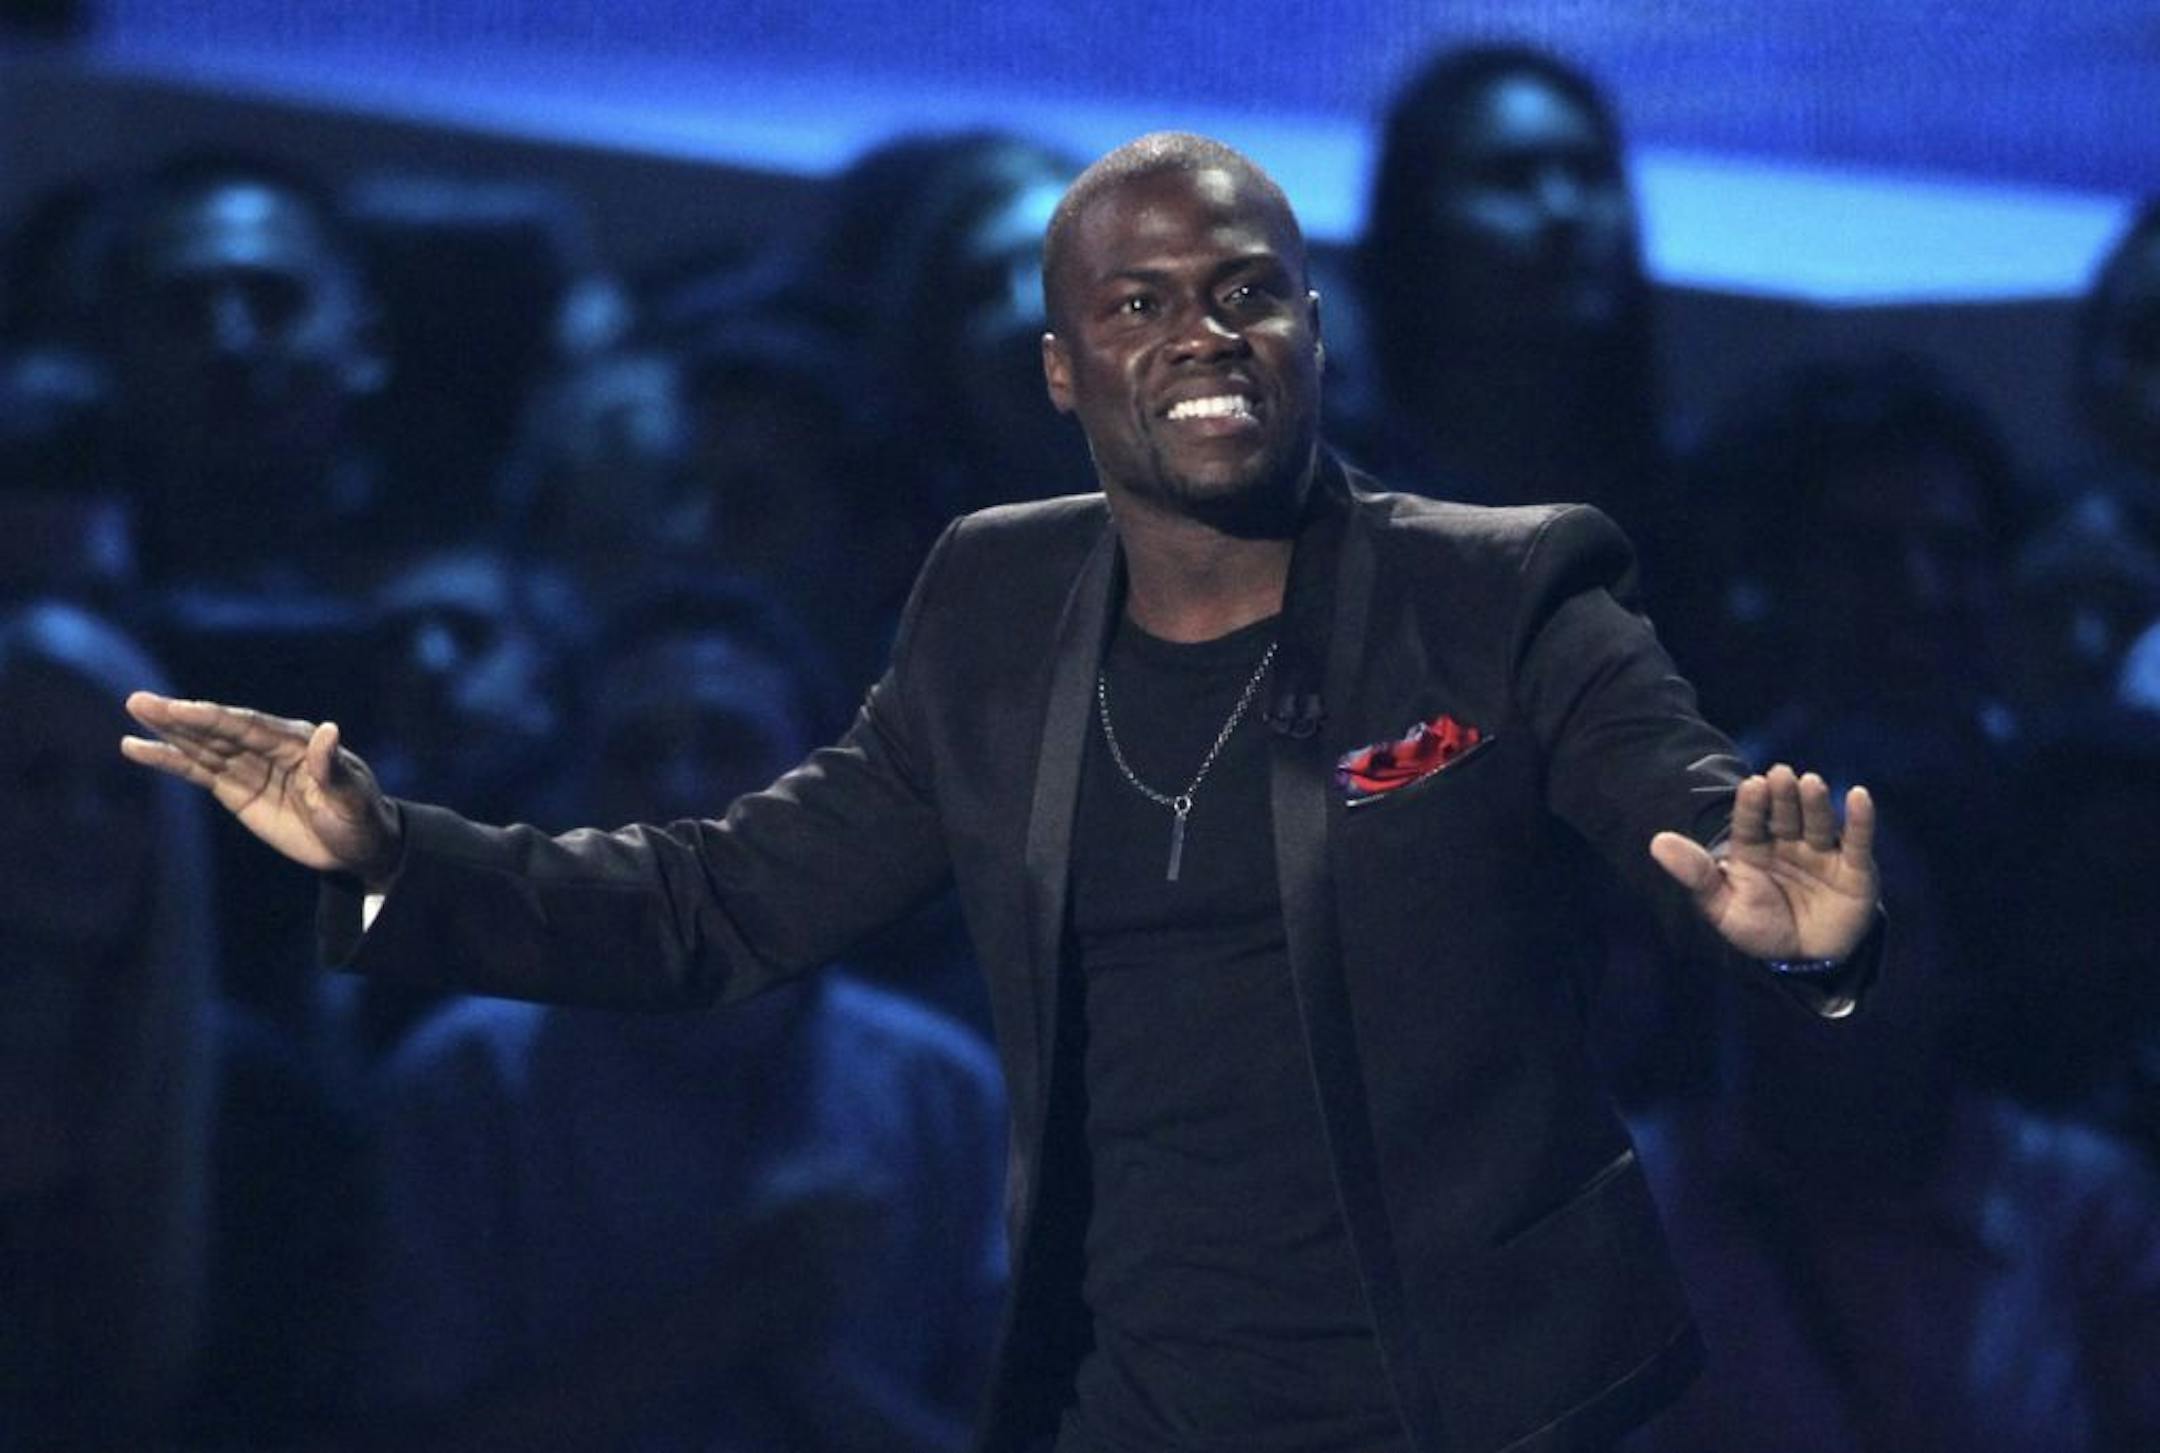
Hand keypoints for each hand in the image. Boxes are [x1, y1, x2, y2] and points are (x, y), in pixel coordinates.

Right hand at [121, 691, 402, 883]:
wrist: (359, 847)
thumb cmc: (362, 819)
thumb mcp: (353, 798)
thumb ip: (333, 769)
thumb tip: (328, 731)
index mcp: (298, 742)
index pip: (249, 727)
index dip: (214, 719)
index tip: (181, 710)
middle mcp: (269, 747)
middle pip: (218, 730)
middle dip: (180, 717)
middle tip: (139, 701)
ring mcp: (250, 766)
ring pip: (203, 745)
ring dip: (168, 731)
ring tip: (134, 710)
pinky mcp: (236, 789)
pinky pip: (198, 771)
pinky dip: (169, 760)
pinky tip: (138, 748)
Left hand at [1649, 763, 1877, 962]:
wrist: (1804, 963)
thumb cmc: (1759, 929)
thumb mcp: (1721, 907)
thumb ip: (1695, 874)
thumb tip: (1656, 841)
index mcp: (1753, 848)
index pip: (1750, 821)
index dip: (1751, 804)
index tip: (1752, 785)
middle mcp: (1788, 844)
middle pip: (1786, 815)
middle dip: (1783, 796)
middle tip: (1780, 774)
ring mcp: (1822, 854)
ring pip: (1818, 823)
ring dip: (1815, 803)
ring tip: (1810, 782)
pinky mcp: (1855, 870)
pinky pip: (1858, 842)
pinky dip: (1860, 820)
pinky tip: (1859, 796)